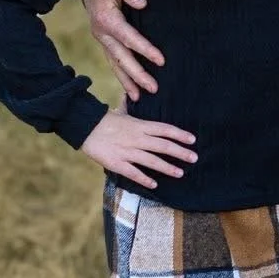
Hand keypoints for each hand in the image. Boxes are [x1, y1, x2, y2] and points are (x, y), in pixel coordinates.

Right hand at [81, 109, 196, 189]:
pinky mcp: (117, 163)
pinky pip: (133, 172)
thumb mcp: (121, 110)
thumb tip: (135, 92)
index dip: (180, 134)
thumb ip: (131, 105)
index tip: (193, 139)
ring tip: (181, 173)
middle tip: (194, 158)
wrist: (84, 127)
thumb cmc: (104, 119)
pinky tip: (155, 184)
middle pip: (163, 146)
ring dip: (167, 168)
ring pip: (152, 161)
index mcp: (140, 125)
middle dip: (180, 152)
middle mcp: (137, 138)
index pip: (165, 129)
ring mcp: (127, 151)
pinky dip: (145, 179)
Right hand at [83, 0, 163, 100]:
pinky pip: (114, 63)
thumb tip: (142, 3)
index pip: (129, 38)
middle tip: (153, 88)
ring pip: (116, 65)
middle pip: (122, 58)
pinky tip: (131, 90)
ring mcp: (103, 40)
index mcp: (107, 19)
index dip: (145, 49)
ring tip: (139, 98)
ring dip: (128, 82)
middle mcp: (103, 34)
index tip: (161, 61)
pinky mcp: (106, 43)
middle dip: (137, 75)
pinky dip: (122, 77)